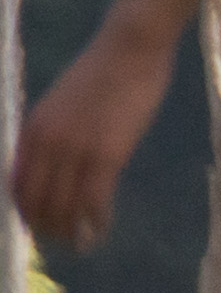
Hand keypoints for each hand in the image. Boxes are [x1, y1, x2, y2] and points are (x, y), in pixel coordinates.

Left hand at [7, 17, 175, 251]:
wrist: (130, 48)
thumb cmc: (104, 71)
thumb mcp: (62, 103)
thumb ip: (53, 133)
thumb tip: (54, 165)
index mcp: (32, 130)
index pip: (18, 185)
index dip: (26, 211)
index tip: (39, 226)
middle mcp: (46, 143)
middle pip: (37, 201)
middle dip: (45, 228)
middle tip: (60, 243)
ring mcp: (75, 149)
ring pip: (63, 206)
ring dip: (69, 231)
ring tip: (80, 244)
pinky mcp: (106, 154)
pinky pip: (93, 201)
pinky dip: (95, 222)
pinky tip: (100, 231)